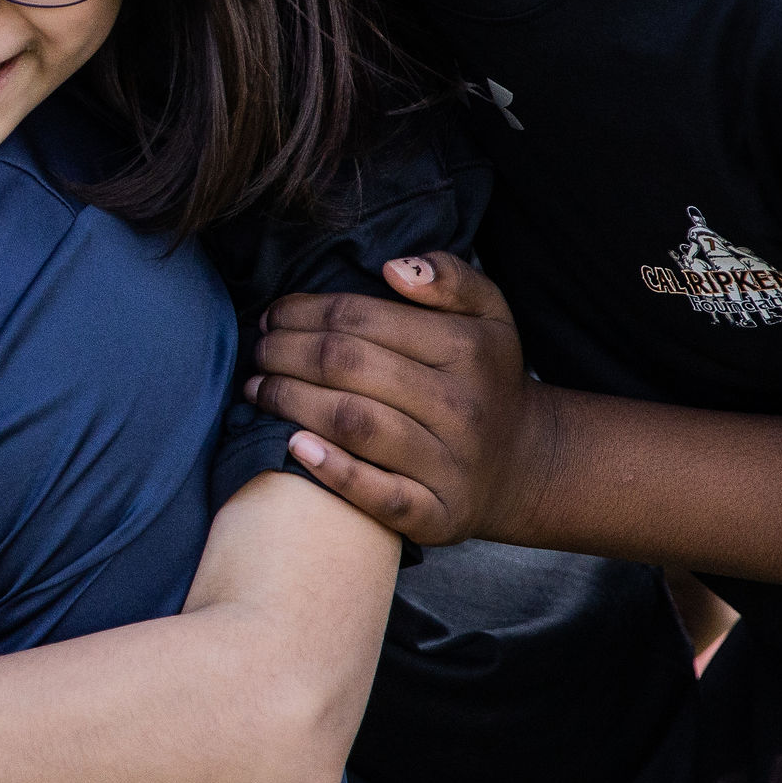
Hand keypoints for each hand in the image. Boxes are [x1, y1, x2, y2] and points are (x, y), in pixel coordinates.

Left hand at [251, 254, 545, 547]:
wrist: (525, 464)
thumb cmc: (483, 377)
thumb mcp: (488, 314)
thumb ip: (450, 277)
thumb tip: (393, 268)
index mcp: (468, 349)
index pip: (362, 318)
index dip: (304, 311)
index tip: (272, 315)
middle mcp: (461, 406)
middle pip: (348, 366)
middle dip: (285, 352)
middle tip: (257, 351)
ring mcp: (450, 464)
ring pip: (354, 423)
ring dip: (290, 401)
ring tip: (256, 389)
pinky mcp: (438, 514)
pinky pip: (378, 495)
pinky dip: (332, 472)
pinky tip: (293, 447)